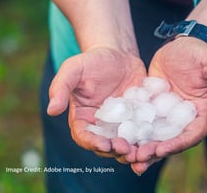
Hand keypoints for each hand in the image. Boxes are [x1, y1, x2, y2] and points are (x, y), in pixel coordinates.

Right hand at [47, 47, 146, 163]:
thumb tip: (51, 111)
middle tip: (127, 150)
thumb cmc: (92, 60)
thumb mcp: (74, 69)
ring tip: (142, 152)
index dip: (92, 143)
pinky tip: (155, 141)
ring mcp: (120, 124)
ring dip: (132, 151)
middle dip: (115, 151)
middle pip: (106, 145)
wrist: (119, 55)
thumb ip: (60, 87)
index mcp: (83, 118)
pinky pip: (141, 133)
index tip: (104, 144)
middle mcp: (101, 125)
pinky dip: (147, 140)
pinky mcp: (137, 120)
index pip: (84, 136)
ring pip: (125, 144)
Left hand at [131, 37, 206, 173]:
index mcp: (202, 112)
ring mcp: (168, 114)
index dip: (179, 144)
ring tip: (128, 156)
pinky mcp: (153, 108)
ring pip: (156, 135)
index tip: (161, 150)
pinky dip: (134, 132)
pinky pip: (144, 122)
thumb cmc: (199, 53)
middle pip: (172, 140)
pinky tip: (120, 137)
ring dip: (144, 148)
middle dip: (157, 152)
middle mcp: (185, 118)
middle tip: (139, 160)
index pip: (193, 134)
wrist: (180, 46)